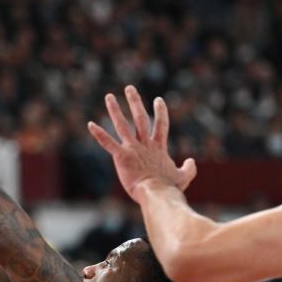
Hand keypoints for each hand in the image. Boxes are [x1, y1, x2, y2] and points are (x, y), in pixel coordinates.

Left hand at [88, 85, 196, 201]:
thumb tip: (191, 161)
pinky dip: (99, 134)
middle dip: (135, 102)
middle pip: (140, 118)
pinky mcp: (121, 156)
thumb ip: (188, 168)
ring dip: (115, 110)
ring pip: (122, 125)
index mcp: (158, 148)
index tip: (158, 99)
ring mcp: (133, 149)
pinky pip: (108, 143)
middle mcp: (145, 144)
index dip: (160, 112)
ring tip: (109, 97)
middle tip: (129, 88)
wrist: (158, 193)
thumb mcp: (183, 176)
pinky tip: (90, 124)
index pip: (161, 125)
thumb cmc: (169, 187)